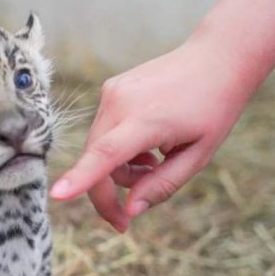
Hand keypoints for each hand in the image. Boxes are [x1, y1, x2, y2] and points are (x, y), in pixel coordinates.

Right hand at [50, 36, 255, 231]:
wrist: (216, 58)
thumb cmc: (214, 108)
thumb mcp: (199, 156)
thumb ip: (162, 185)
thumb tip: (130, 210)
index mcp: (148, 119)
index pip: (106, 153)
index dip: (81, 177)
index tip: (57, 195)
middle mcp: (120, 102)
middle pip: (97, 160)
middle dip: (111, 191)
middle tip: (128, 217)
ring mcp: (111, 93)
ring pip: (98, 149)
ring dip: (119, 168)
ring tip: (154, 161)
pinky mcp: (109, 90)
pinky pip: (103, 132)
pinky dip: (119, 148)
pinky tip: (147, 143)